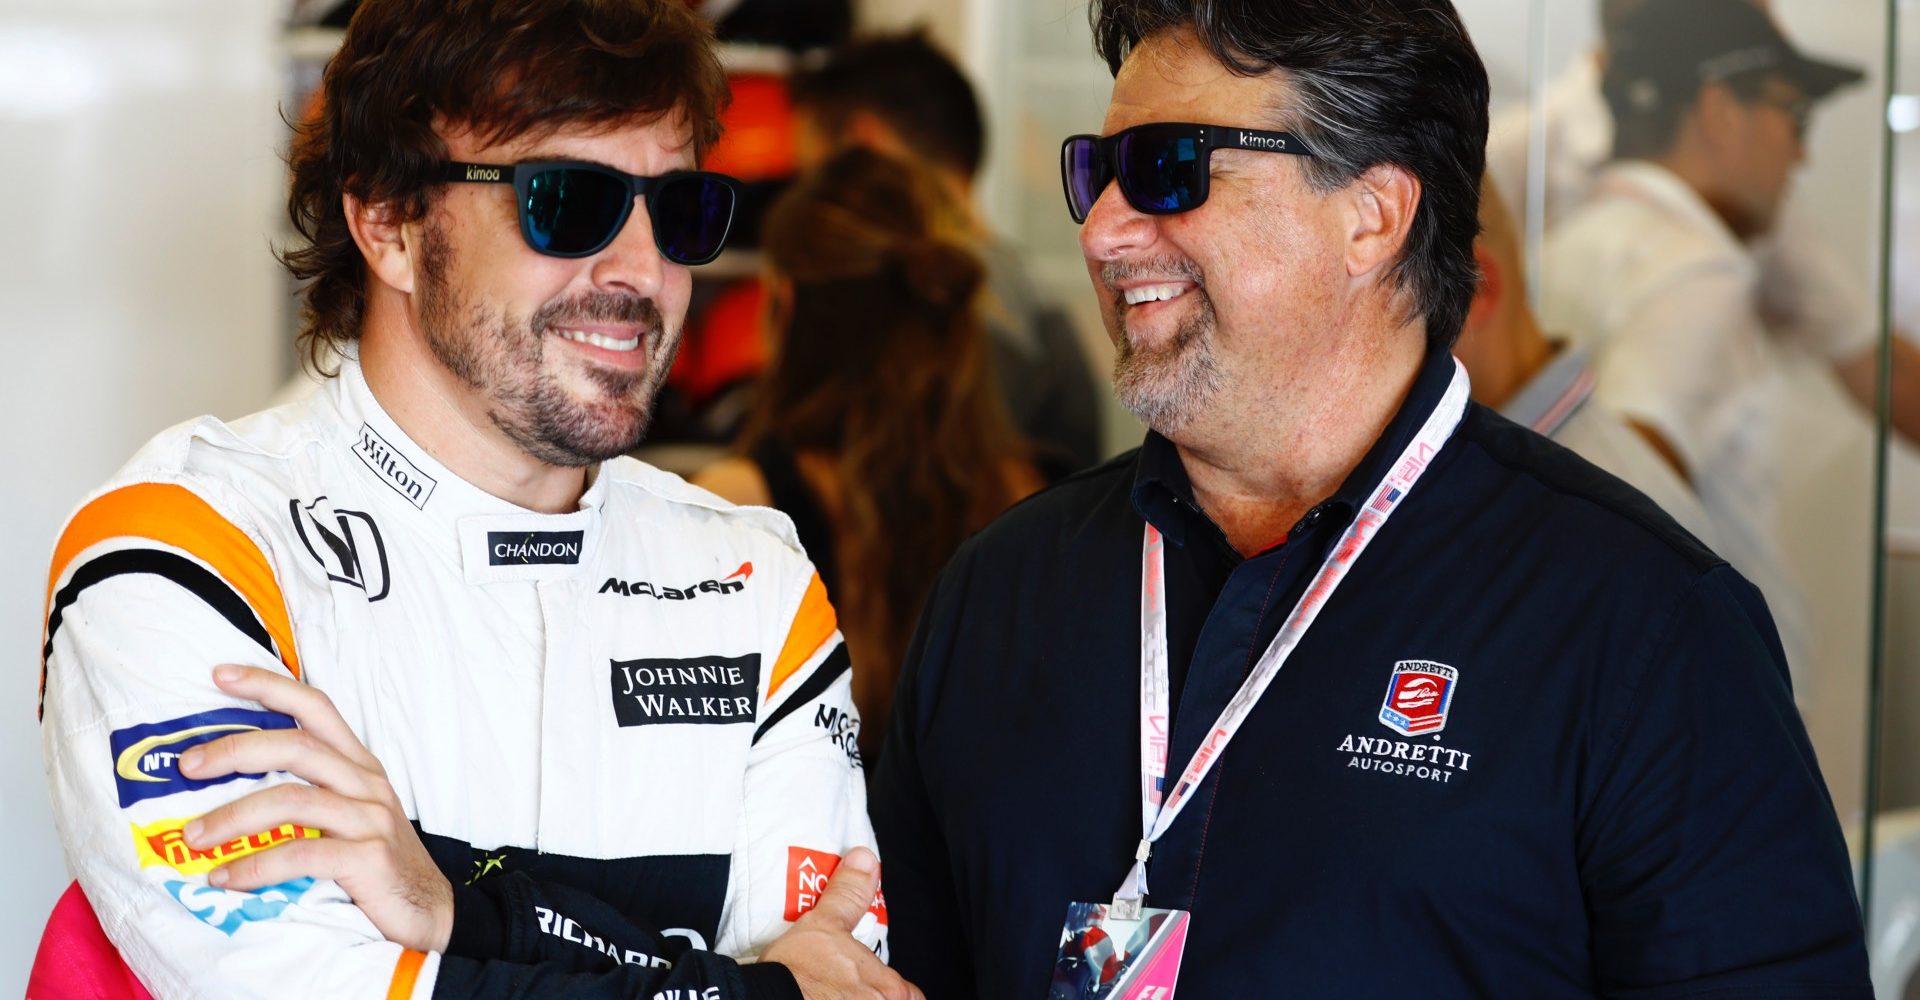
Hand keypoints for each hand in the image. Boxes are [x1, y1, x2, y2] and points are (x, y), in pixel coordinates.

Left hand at [178, 664, 452, 952]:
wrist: (430, 915)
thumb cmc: (378, 867)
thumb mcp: (350, 818)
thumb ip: (309, 796)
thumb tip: (229, 791)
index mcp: (359, 766)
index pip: (316, 708)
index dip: (269, 686)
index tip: (219, 675)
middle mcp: (366, 783)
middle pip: (296, 745)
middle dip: (234, 750)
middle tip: (187, 766)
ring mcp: (371, 819)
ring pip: (293, 799)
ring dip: (234, 816)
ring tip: (194, 837)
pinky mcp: (370, 858)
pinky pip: (303, 854)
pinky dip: (257, 867)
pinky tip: (227, 879)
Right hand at [760, 848, 921, 999]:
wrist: (766, 999)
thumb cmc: (796, 974)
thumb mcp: (825, 924)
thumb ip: (850, 895)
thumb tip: (864, 862)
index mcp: (890, 990)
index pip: (910, 995)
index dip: (893, 990)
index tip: (876, 984)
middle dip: (872, 998)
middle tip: (845, 989)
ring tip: (827, 995)